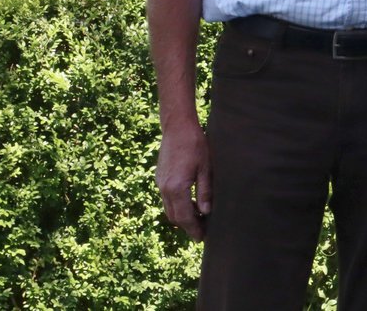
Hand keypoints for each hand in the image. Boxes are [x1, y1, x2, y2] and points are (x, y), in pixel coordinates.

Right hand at [156, 123, 210, 239]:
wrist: (177, 127)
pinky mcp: (160, 178)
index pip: (184, 217)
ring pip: (169, 208)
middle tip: (201, 233)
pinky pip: (167, 199)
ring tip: (198, 220)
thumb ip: (205, 191)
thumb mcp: (206, 167)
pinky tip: (190, 204)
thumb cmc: (196, 144)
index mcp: (176, 187)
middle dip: (187, 226)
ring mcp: (160, 183)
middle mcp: (164, 188)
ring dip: (182, 217)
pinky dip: (177, 206)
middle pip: (174, 216)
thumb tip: (206, 212)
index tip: (202, 238)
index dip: (194, 229)